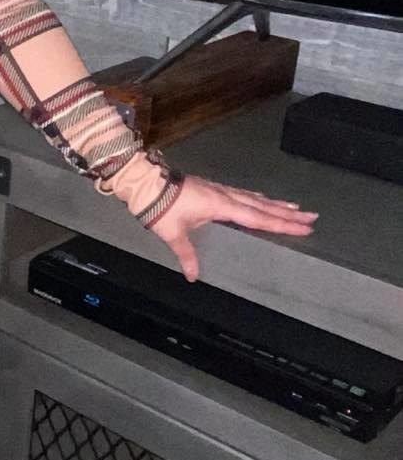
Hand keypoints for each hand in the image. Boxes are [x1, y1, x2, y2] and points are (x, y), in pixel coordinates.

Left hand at [147, 175, 318, 282]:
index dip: (281, 223)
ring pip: (254, 198)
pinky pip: (242, 194)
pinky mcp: (212, 188)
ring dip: (275, 204)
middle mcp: (224, 196)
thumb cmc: (160, 207)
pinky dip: (257, 198)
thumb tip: (192, 275)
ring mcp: (219, 190)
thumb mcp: (173, 234)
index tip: (303, 226)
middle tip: (311, 217)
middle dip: (287, 214)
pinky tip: (261, 199)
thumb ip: (186, 254)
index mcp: (221, 206)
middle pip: (262, 206)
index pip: (257, 218)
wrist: (147, 183)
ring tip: (295, 208)